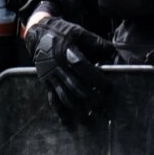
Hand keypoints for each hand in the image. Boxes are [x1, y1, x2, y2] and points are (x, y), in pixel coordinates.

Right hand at [24, 10, 116, 126]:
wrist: (38, 33)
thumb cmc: (63, 32)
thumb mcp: (80, 33)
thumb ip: (98, 44)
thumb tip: (116, 53)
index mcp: (67, 52)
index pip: (83, 68)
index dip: (96, 79)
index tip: (108, 88)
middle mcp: (58, 66)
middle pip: (75, 86)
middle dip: (90, 98)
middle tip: (103, 107)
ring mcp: (51, 76)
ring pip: (64, 95)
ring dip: (76, 109)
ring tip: (88, 120)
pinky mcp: (46, 82)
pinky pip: (52, 98)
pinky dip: (59, 111)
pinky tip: (66, 122)